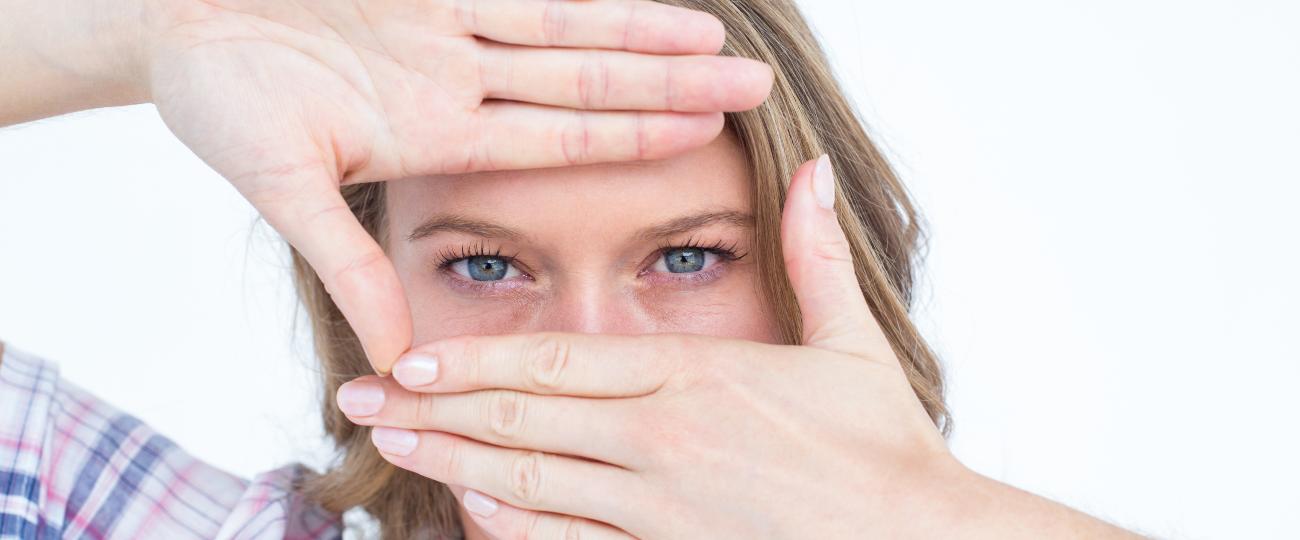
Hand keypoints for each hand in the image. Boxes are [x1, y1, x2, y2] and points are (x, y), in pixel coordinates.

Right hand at [144, 0, 773, 372]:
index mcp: (438, 134)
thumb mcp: (285, 192)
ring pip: (568, 32)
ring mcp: (447, 29)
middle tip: (758, 92)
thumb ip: (349, 268)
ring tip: (722, 43)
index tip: (705, 145)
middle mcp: (460, 81)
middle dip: (670, 89)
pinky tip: (649, 1)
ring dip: (644, 38)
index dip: (632, 138)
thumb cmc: (220, 103)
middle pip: (588, 85)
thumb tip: (399, 363)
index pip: (558, 139)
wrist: (175, 26)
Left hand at [337, 155, 962, 537]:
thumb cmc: (886, 444)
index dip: (472, 358)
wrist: (923, 539)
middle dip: (430, 408)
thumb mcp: (850, 340)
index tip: (408, 357)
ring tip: (388, 449)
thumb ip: (813, 252)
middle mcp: (663, 438)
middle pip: (521, 416)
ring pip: (528, 481)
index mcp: (695, 376)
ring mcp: (661, 508)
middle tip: (356, 398)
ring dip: (450, 463)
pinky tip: (471, 511)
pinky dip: (514, 530)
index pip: (556, 358)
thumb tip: (812, 169)